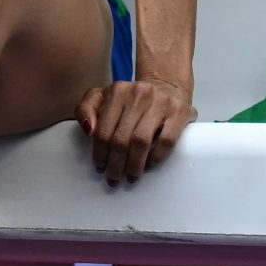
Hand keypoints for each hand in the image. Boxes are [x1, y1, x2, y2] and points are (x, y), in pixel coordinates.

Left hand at [77, 74, 194, 183]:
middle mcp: (139, 94)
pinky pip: (166, 141)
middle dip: (115, 164)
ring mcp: (161, 102)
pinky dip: (156, 156)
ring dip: (134, 164)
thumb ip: (86, 109)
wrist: (167, 86)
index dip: (100, 153)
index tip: (100, 167)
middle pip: (121, 138)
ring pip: (141, 141)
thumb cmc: (131, 99)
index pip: (103, 130)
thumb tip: (88, 130)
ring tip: (131, 176)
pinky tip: (149, 165)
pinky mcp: (180, 112)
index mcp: (117, 91)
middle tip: (114, 178)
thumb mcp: (102, 96)